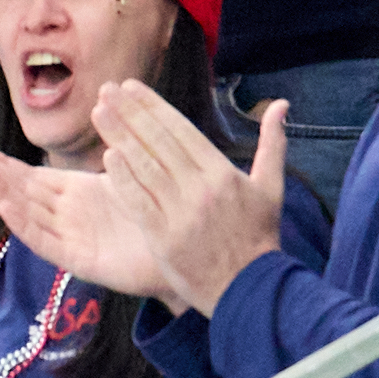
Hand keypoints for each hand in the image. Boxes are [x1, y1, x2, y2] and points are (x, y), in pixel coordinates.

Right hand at [0, 146, 176, 304]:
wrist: (182, 249)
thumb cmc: (155, 210)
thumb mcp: (127, 170)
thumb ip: (111, 141)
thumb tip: (102, 96)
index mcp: (72, 192)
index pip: (28, 176)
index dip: (1, 164)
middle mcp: (65, 215)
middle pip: (21, 193)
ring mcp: (70, 237)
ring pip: (28, 214)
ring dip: (3, 193)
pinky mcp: (80, 259)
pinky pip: (46, 242)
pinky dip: (25, 226)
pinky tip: (7, 208)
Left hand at [91, 82, 286, 316]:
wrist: (250, 289)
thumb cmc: (258, 237)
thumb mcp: (271, 188)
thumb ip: (273, 143)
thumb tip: (280, 104)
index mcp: (223, 173)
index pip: (181, 130)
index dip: (153, 106)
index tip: (130, 88)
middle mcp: (201, 189)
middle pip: (159, 142)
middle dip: (130, 113)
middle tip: (106, 90)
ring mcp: (181, 213)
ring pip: (145, 167)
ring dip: (119, 137)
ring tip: (99, 113)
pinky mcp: (164, 238)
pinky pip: (139, 203)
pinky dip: (123, 180)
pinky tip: (107, 157)